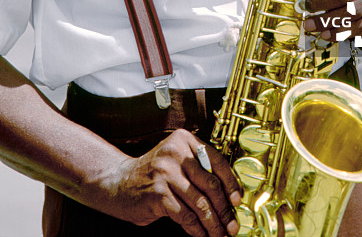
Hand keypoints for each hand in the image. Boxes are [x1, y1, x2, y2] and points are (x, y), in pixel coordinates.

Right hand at [108, 129, 241, 235]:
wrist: (119, 182)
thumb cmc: (154, 174)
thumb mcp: (176, 161)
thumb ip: (198, 168)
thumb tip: (228, 194)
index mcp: (185, 140)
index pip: (217, 161)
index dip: (231, 183)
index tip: (237, 201)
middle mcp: (176, 152)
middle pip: (211, 184)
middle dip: (224, 209)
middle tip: (232, 225)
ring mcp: (166, 172)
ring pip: (200, 203)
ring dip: (213, 224)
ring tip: (220, 235)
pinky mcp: (158, 194)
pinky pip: (185, 216)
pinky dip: (196, 229)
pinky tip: (201, 235)